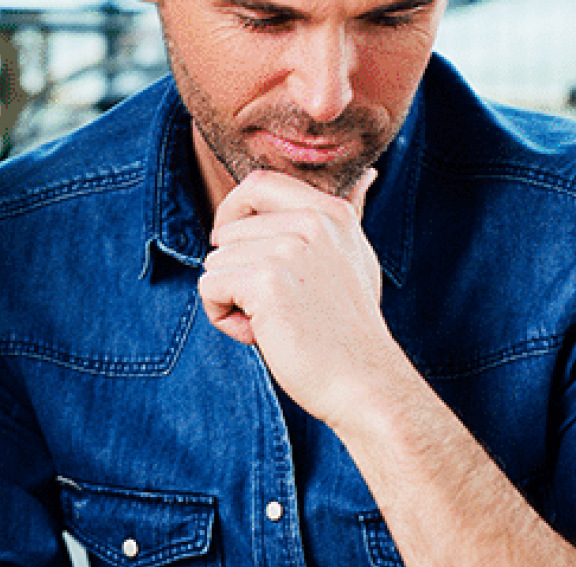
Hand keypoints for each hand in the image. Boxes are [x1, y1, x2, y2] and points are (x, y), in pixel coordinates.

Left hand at [197, 168, 398, 424]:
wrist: (364, 383)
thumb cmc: (350, 331)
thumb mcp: (356, 260)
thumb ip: (348, 217)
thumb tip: (367, 175)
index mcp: (331, 212)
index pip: (257, 184)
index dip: (233, 215)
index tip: (241, 252)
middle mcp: (312, 221)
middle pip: (226, 231)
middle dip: (234, 273)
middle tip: (274, 308)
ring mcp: (289, 248)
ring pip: (215, 263)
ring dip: (231, 301)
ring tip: (275, 323)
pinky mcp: (266, 280)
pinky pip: (209, 288)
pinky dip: (224, 318)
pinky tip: (262, 335)